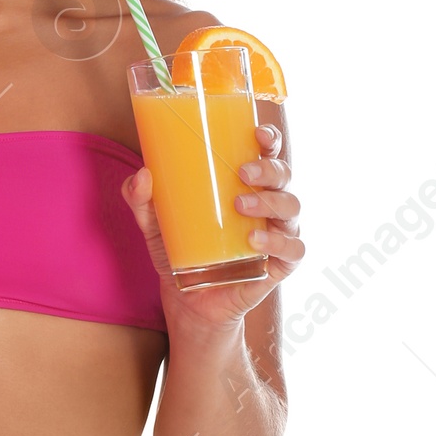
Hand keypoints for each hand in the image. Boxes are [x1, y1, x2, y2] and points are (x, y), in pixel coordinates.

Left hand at [121, 120, 303, 330]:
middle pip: (284, 176)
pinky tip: (255, 241)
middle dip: (269, 169)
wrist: (187, 301)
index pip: (267, 154)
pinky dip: (278, 243)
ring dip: (270, 202)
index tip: (257, 133)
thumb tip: (142, 174)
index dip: (270, 140)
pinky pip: (293, 250)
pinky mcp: (278, 265)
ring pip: (291, 208)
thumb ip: (142, 199)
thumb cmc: (179, 250)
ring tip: (241, 205)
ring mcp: (277, 234)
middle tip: (242, 173)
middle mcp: (267, 205)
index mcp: (244, 186)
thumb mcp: (154, 224)